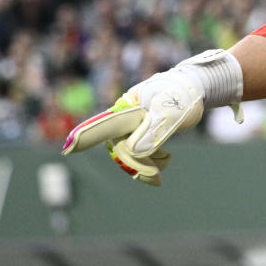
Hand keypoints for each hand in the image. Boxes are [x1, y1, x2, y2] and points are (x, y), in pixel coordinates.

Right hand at [62, 49, 242, 185]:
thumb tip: (134, 152)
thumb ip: (151, 134)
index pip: (103, 125)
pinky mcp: (140, 129)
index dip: (85, 137)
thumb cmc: (182, 97)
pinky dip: (149, 160)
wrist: (196, 88)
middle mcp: (124, 115)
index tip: (68, 148)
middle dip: (137, 164)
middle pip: (120, 147)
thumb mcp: (169, 116)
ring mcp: (131, 122)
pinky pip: (137, 150)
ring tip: (166, 161)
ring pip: (129, 151)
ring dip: (146, 163)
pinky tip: (163, 161)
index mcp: (127, 109)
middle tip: (156, 178)